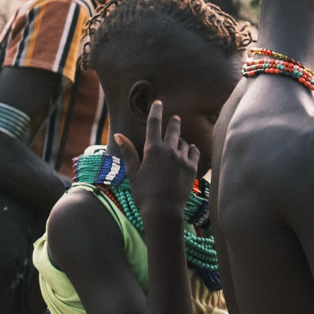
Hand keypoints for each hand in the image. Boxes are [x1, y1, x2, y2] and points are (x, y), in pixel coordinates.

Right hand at [113, 101, 198, 230]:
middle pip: (174, 130)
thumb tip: (118, 135)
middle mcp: (170, 150)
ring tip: (179, 142)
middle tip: (175, 118)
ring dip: (181, 140)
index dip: (156, 112)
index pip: (154, 124)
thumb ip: (128, 152)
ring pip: (185, 143)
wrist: (163, 210)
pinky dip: (192, 150)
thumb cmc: (144, 192)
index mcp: (153, 150)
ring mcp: (183, 159)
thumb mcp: (133, 172)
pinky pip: (195, 153)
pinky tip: (190, 150)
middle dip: (174, 122)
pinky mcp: (193, 168)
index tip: (159, 103)